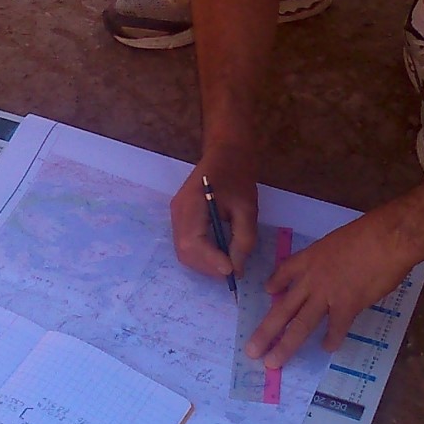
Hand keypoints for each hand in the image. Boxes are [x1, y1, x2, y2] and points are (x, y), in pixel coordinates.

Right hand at [170, 149, 258, 278]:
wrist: (226, 152)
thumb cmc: (238, 176)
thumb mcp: (247, 208)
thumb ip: (243, 239)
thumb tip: (236, 268)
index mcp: (192, 204)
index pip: (193, 242)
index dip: (210, 261)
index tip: (232, 271)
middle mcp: (178, 212)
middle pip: (185, 251)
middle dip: (208, 266)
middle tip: (232, 271)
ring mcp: (176, 215)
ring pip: (183, 251)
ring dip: (204, 263)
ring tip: (227, 264)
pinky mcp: (181, 217)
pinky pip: (186, 243)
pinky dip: (201, 255)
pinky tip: (219, 254)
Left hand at [245, 213, 414, 366]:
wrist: (387, 238)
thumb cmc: (368, 233)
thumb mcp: (338, 239)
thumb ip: (330, 256)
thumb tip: (336, 269)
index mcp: (310, 257)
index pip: (285, 271)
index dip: (275, 283)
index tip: (268, 292)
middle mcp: (311, 279)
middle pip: (283, 308)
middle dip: (266, 331)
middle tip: (252, 350)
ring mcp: (327, 294)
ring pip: (301, 324)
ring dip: (286, 345)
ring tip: (273, 362)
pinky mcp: (347, 306)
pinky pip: (335, 328)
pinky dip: (331, 340)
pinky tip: (327, 349)